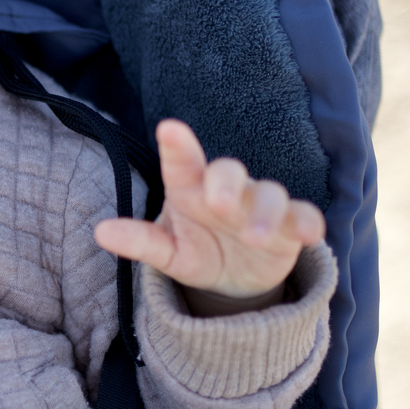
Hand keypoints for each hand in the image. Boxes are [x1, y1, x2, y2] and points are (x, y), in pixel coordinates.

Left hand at [94, 119, 324, 299]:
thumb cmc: (197, 251)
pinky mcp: (291, 225)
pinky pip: (304, 216)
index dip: (177, 146)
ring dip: (265, 213)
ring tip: (254, 237)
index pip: (182, 163)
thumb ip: (139, 242)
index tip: (168, 128)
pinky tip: (308, 233)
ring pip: (269, 194)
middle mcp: (227, 190)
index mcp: (191, 188)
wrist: (235, 280)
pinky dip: (308, 222)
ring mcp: (260, 204)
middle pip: (229, 171)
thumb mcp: (168, 253)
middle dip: (225, 182)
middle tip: (217, 202)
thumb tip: (100, 233)